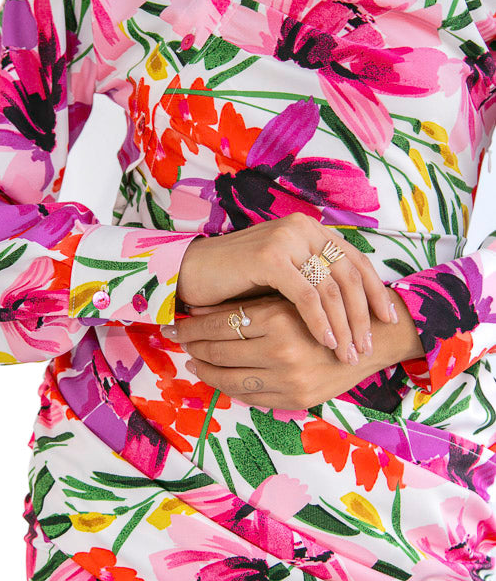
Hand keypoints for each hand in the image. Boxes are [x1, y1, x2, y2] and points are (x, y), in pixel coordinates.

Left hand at [162, 290, 423, 410]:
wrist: (376, 338)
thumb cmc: (329, 308)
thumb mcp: (290, 297)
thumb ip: (251, 303)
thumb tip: (199, 310)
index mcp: (278, 318)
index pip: (219, 325)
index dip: (193, 326)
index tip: (176, 324)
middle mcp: (282, 351)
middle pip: (219, 352)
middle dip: (193, 346)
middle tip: (177, 341)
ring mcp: (289, 379)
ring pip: (229, 379)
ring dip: (206, 370)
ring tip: (193, 360)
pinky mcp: (297, 399)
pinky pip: (251, 396)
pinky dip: (229, 387)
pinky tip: (218, 378)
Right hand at [177, 213, 397, 366]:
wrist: (192, 272)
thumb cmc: (236, 279)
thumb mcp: (284, 274)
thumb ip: (313, 278)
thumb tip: (354, 308)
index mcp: (310, 229)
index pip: (355, 260)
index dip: (375, 291)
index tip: (388, 319)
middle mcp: (303, 228)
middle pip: (350, 275)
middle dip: (364, 315)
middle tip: (369, 346)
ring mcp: (287, 240)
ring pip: (332, 288)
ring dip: (345, 325)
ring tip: (349, 352)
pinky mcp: (271, 258)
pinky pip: (307, 296)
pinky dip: (320, 322)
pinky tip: (327, 342)